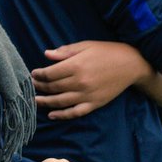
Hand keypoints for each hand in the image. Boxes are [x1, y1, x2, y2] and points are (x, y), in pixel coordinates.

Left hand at [32, 41, 147, 119]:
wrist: (130, 64)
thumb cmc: (106, 52)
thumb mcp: (85, 46)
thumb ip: (65, 51)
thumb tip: (46, 54)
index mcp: (75, 66)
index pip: (49, 73)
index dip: (38, 74)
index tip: (32, 74)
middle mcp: (80, 82)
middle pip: (53, 88)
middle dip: (39, 87)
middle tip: (31, 86)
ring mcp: (87, 95)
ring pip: (60, 102)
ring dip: (45, 102)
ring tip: (34, 100)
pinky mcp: (95, 104)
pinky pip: (75, 112)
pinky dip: (62, 115)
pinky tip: (52, 114)